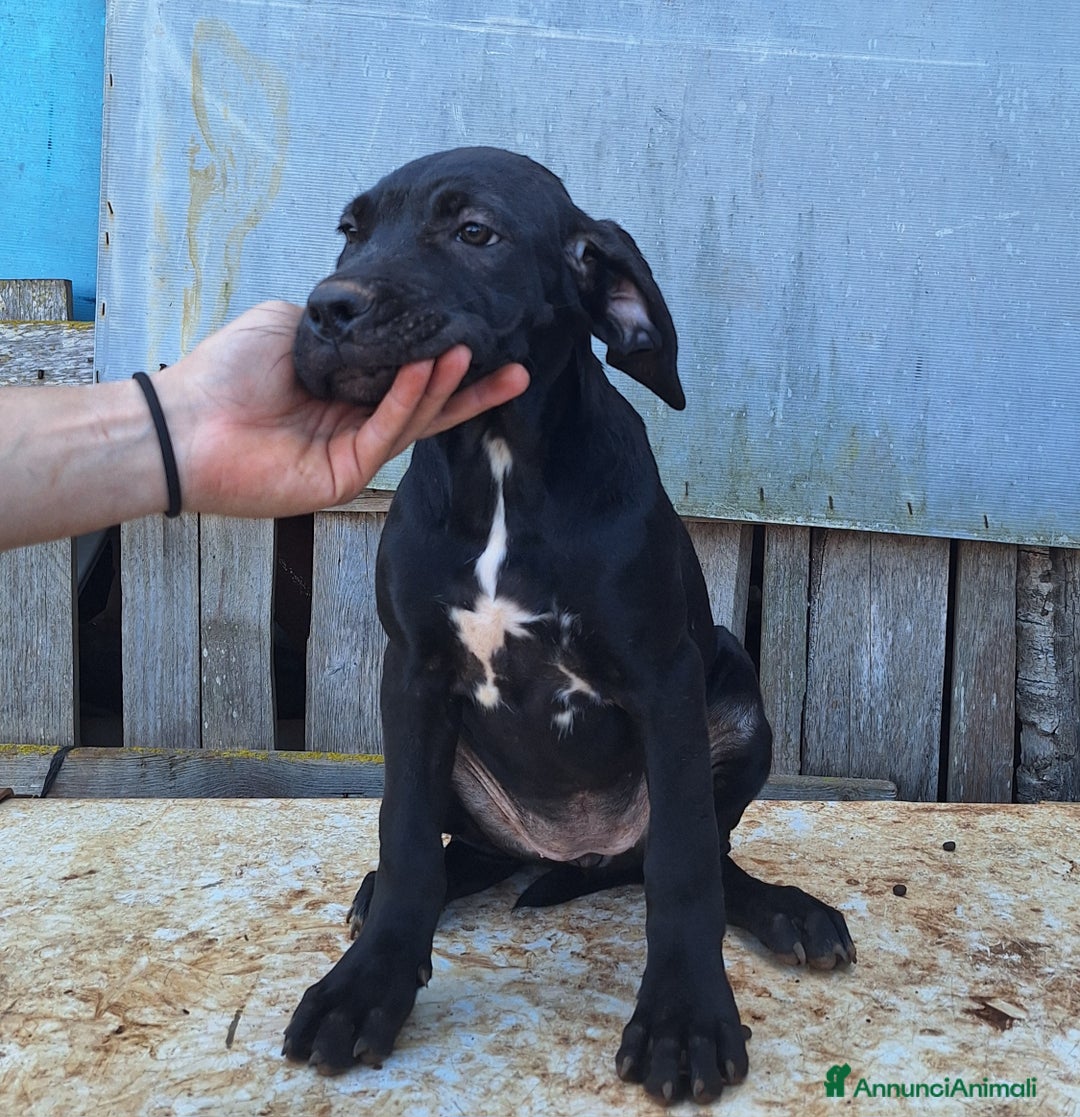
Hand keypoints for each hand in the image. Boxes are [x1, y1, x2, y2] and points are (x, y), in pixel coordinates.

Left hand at [156, 301, 528, 517]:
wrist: (184, 420)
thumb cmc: (226, 371)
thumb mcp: (290, 324)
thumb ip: (339, 322)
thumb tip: (373, 310)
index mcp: (344, 392)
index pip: (408, 380)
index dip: (447, 365)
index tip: (483, 341)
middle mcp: (355, 424)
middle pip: (426, 406)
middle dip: (471, 387)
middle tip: (515, 364)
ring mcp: (352, 454)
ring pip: (413, 420)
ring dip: (445, 387)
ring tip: (472, 352)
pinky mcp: (344, 476)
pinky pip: (386, 435)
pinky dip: (407, 402)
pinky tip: (427, 370)